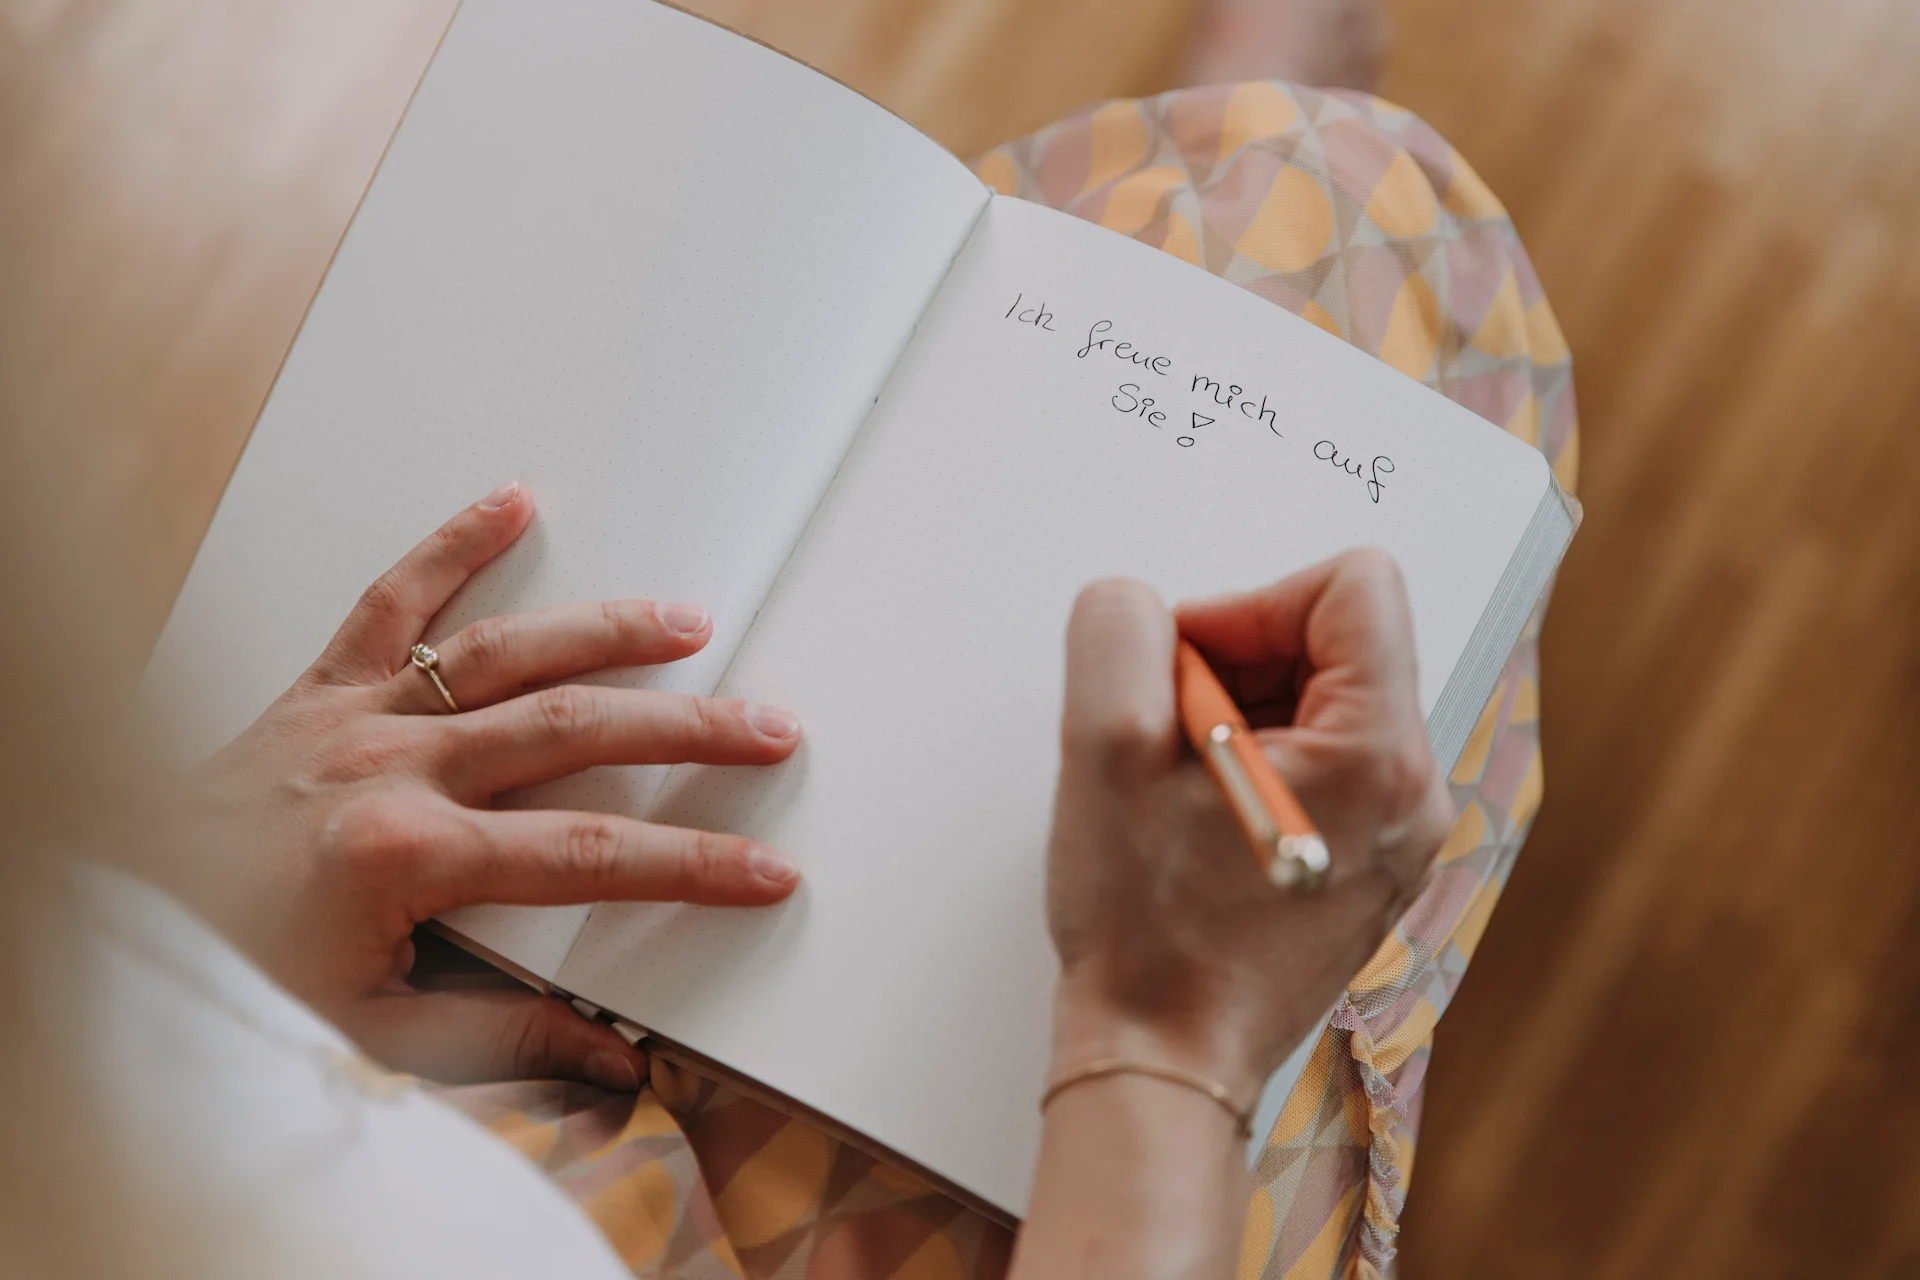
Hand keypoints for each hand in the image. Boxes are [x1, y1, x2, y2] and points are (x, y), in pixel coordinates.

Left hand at [152, 481, 802, 1090]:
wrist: (113, 924)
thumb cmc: (226, 976)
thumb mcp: (371, 1035)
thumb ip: (502, 1040)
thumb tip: (612, 1059)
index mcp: (407, 859)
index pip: (591, 855)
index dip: (693, 862)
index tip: (760, 869)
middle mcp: (388, 769)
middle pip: (574, 730)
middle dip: (688, 729)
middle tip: (765, 726)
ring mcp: (354, 716)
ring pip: (505, 652)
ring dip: (606, 631)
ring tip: (686, 623)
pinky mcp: (316, 687)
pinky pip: (392, 598)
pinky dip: (452, 543)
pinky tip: (510, 505)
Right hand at [1043, 550, 1453, 1100]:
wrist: (1164, 1060)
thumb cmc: (1148, 932)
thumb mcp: (1103, 748)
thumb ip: (1120, 632)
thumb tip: (1141, 608)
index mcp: (1377, 756)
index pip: (1351, 587)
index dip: (1249, 606)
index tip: (1185, 673)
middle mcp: (1414, 793)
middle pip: (1336, 643)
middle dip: (1237, 666)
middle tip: (1169, 743)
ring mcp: (1398, 834)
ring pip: (1320, 702)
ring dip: (1236, 717)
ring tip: (1179, 793)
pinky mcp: (1369, 863)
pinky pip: (1318, 762)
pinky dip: (1251, 764)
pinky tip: (1198, 824)